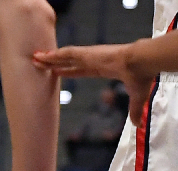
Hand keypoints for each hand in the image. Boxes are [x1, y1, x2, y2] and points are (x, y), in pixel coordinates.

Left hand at [33, 44, 154, 126]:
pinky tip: (44, 56)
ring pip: (65, 56)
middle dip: (55, 63)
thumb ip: (135, 110)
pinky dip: (54, 55)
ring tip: (36, 58)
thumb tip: (137, 124)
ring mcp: (90, 55)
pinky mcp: (88, 53)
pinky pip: (67, 54)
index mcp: (104, 67)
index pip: (82, 69)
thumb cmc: (141, 75)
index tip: (59, 71)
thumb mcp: (137, 97)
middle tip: (41, 63)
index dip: (69, 70)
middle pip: (69, 61)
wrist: (142, 62)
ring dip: (50, 58)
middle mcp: (95, 59)